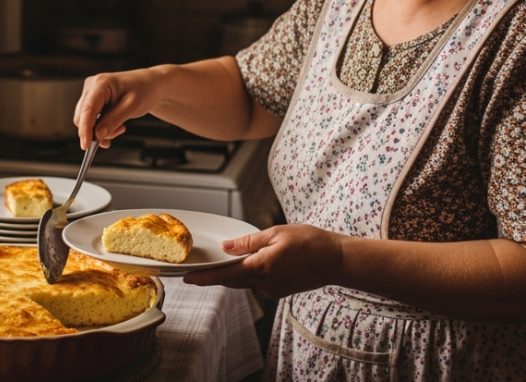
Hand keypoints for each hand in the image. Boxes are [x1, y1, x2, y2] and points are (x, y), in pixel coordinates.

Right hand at [73, 68, 165, 148]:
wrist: (149, 84)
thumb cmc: (144, 90)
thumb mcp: (132, 107)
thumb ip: (113, 120)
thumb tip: (98, 134)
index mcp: (101, 83)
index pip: (87, 109)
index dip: (85, 129)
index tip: (86, 145)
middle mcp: (92, 86)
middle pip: (83, 116)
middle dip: (97, 130)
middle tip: (118, 133)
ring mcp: (91, 92)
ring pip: (86, 119)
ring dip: (101, 129)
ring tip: (120, 127)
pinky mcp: (93, 99)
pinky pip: (90, 118)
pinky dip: (101, 126)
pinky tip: (115, 126)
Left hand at [183, 224, 344, 299]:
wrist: (337, 261)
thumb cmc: (311, 242)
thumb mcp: (277, 233)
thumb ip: (249, 242)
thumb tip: (227, 247)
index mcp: (261, 267)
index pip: (225, 275)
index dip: (204, 277)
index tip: (187, 279)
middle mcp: (265, 283)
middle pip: (232, 280)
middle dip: (216, 275)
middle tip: (199, 269)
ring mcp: (273, 290)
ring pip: (246, 282)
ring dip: (235, 273)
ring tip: (229, 261)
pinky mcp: (280, 292)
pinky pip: (259, 283)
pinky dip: (253, 274)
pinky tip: (259, 262)